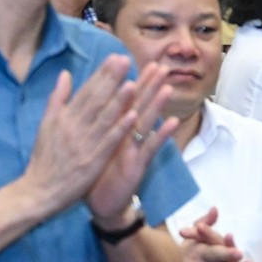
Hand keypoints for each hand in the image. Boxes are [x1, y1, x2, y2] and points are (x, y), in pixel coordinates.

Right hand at [23, 56, 147, 214]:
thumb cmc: (45, 158)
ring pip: (103, 118)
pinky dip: (120, 128)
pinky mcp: (92, 161)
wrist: (38, 191)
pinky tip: (134, 115)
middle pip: (95, 100)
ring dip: (119, 100)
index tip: (115, 57)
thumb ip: (57, 99)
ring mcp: (83, 144)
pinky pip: (109, 142)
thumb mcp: (46, 125)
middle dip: (111, 79)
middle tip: (126, 60)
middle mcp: (73, 127)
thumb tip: (66, 74)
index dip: (101, 74)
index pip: (85, 91)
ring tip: (133, 82)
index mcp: (63, 118)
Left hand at [86, 63, 180, 222]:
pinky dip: (161, 135)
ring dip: (158, 105)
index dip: (123, 79)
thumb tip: (89, 100)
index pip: (120, 100)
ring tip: (167, 87)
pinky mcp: (139, 164)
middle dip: (149, 86)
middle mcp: (127, 135)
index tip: (128, 57)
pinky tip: (171, 121)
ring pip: (147, 123)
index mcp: (113, 128)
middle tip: (160, 66)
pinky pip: (151, 147)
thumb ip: (93, 121)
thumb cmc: (96, 172)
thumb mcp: (92, 143)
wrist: (101, 203)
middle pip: (139, 106)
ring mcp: (135, 149)